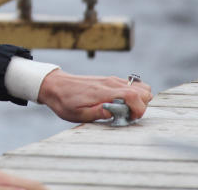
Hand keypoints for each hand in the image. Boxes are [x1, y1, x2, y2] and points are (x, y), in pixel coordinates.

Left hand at [37, 70, 152, 122]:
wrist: (54, 85)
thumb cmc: (64, 101)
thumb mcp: (77, 113)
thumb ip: (97, 113)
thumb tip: (114, 112)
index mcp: (104, 91)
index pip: (134, 95)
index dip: (139, 109)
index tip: (130, 118)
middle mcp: (111, 83)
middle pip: (144, 90)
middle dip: (142, 105)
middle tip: (128, 115)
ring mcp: (111, 80)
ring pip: (140, 87)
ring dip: (139, 100)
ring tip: (125, 110)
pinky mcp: (110, 80)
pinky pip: (131, 85)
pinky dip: (133, 95)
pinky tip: (120, 103)